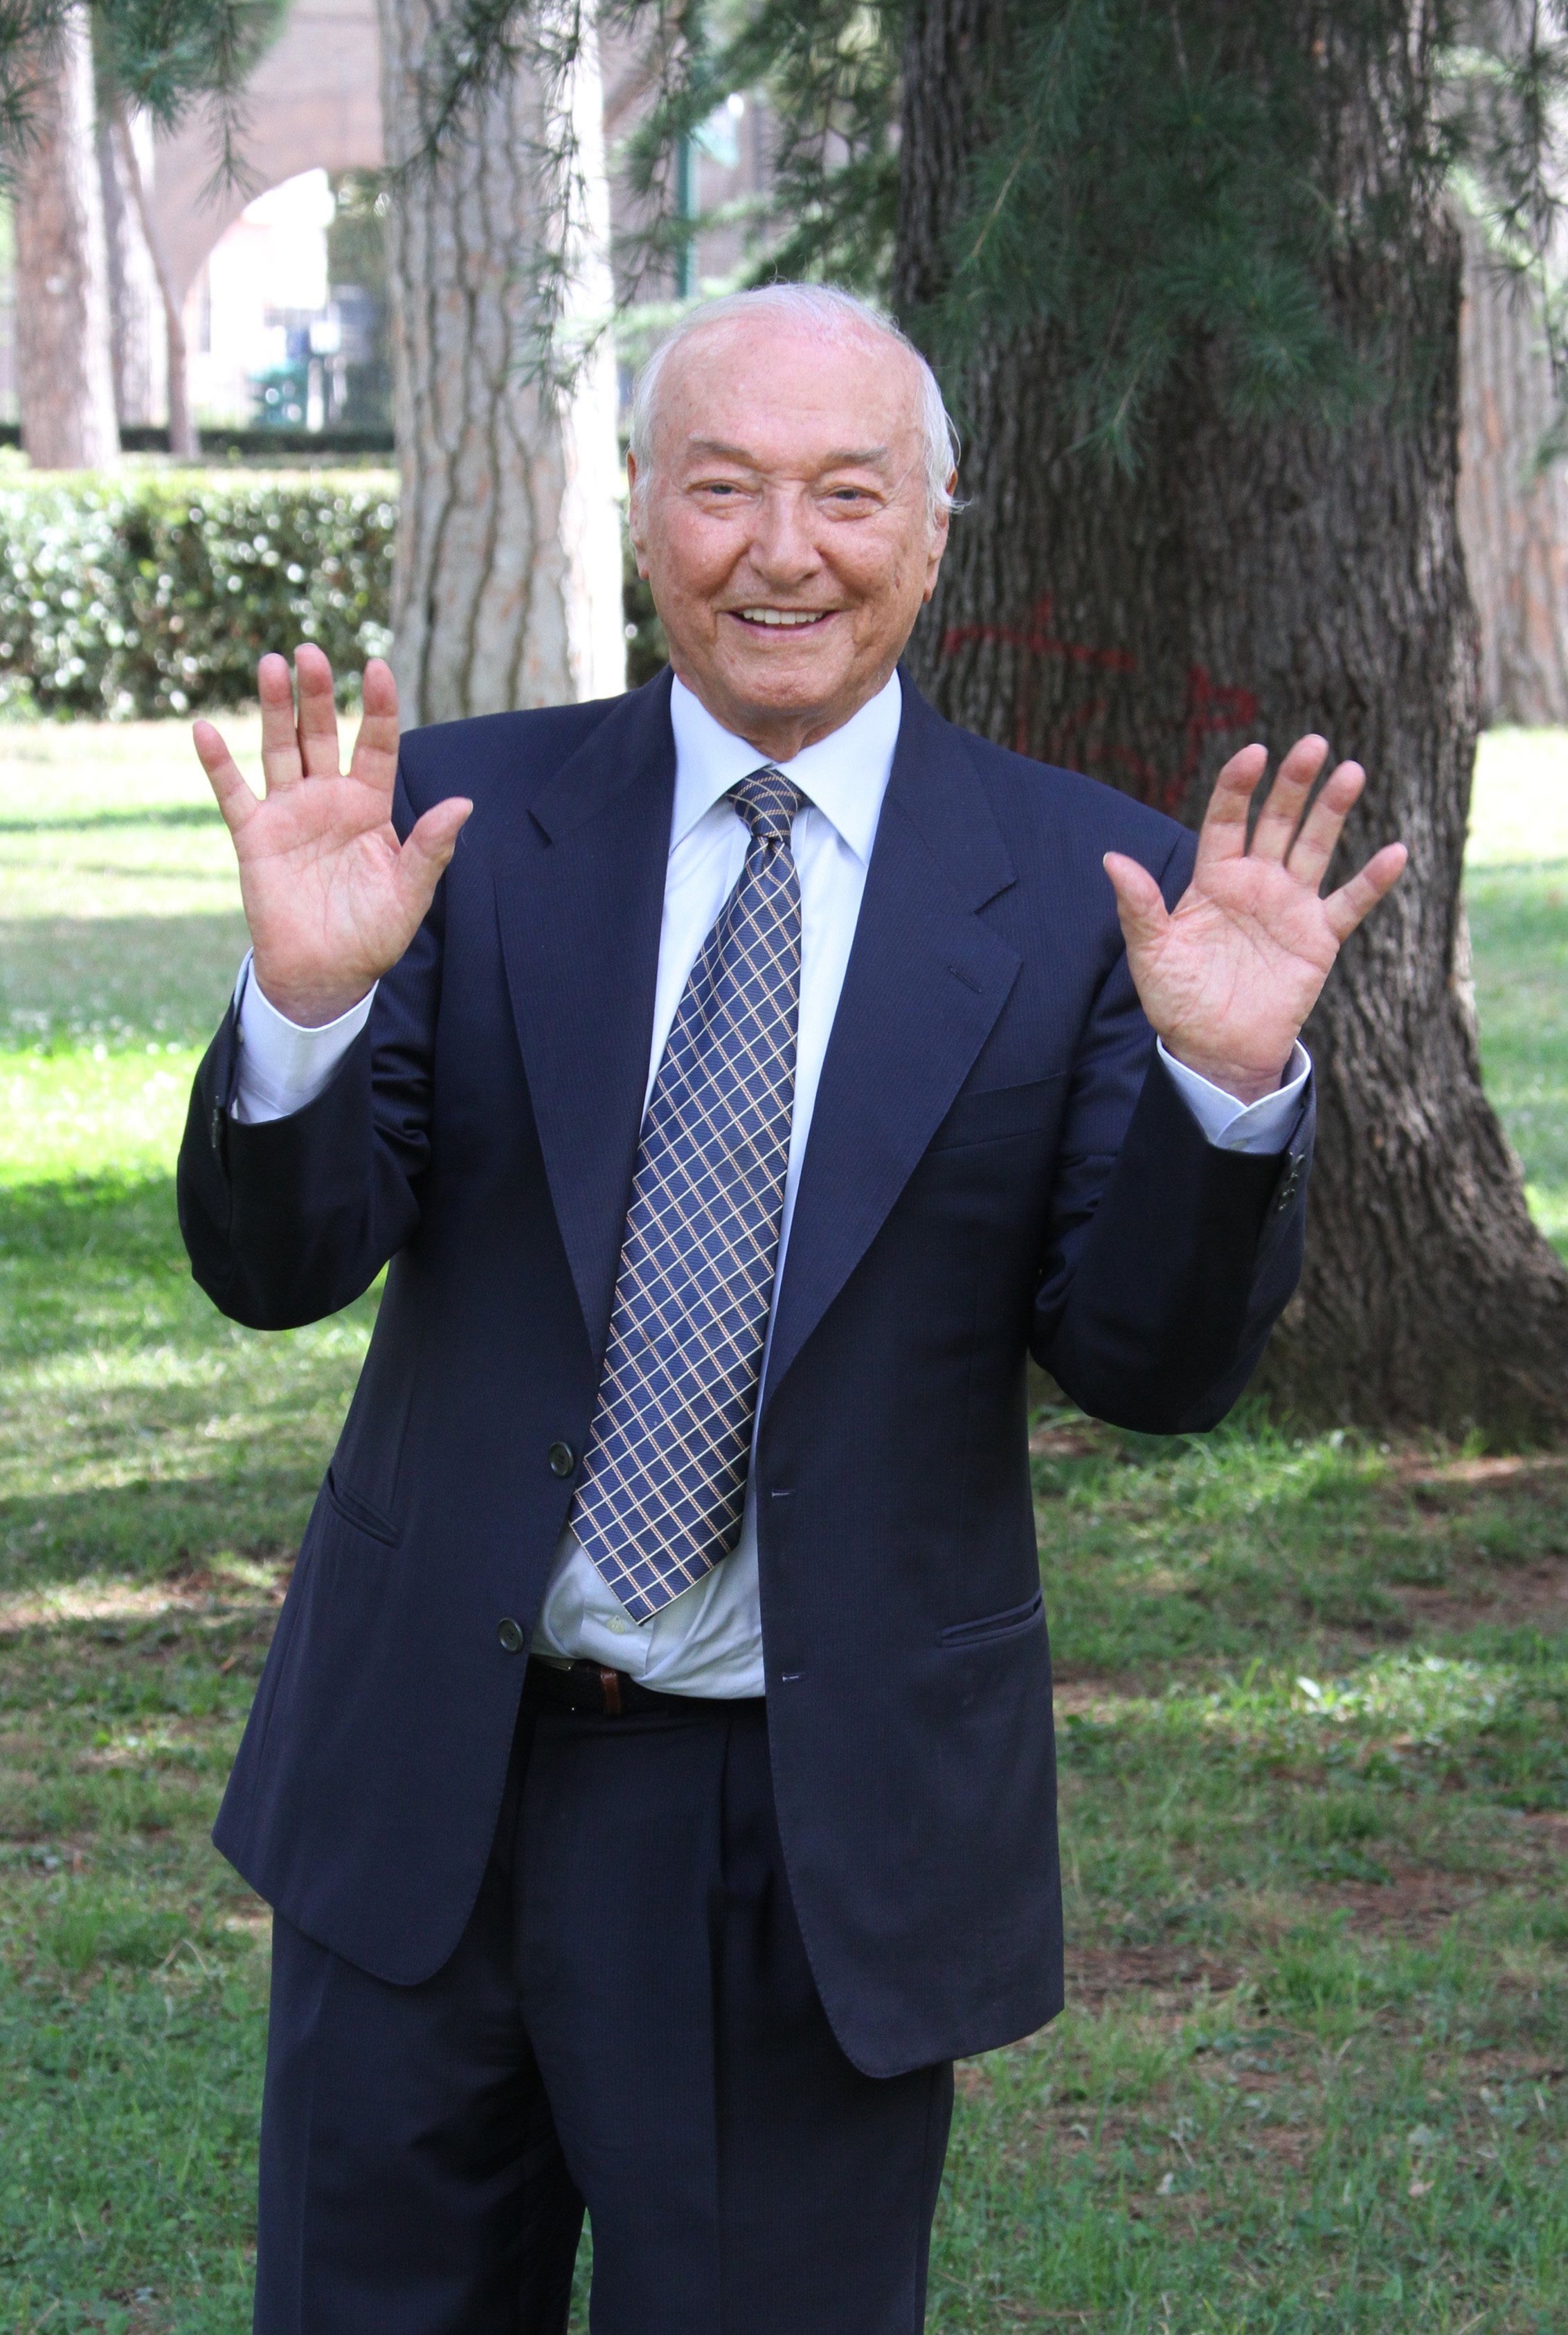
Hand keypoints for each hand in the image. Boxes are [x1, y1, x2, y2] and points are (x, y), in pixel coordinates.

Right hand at [194, 646, 471, 1026]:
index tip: (377, 667)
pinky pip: (233, 794)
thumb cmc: (373, 934)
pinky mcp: (255, 836)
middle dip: (317, 694)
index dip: (378, 708)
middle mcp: (328, 800)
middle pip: (322, 734)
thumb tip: (463, 804)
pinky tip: (203, 729)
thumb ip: (432, 848)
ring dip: (273, 708)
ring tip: (272, 665)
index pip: (378, 745)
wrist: (326, 974)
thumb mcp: (411, 893)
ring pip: (280, 749)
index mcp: (370, 807)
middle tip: (311, 651)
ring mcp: (290, 813)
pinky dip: (218, 764)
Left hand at [1103, 736, 1407, 1103]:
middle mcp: (1256, 883)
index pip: (1226, 819)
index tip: (1253, 753)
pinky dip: (1373, 880)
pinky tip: (1395, 852)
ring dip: (1333, 810)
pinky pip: (1350, 903)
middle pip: (1276, 821)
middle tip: (1313, 745)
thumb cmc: (1177, 1000)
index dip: (1238, 786)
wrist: (1215, 1050)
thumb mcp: (1151, 954)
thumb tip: (1111, 859)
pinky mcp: (1319, 938)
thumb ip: (1139, 907)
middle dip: (1294, 783)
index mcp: (1214, 879)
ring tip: (1350, 772)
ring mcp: (1290, 906)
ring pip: (1316, 847)